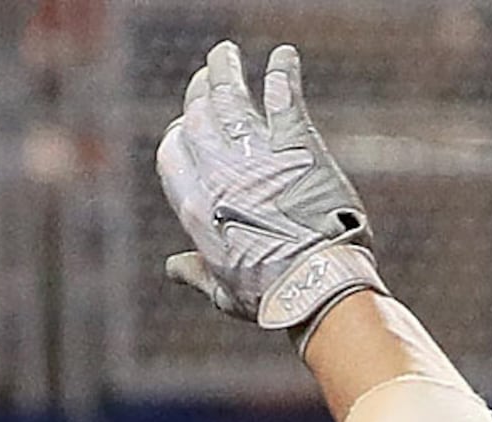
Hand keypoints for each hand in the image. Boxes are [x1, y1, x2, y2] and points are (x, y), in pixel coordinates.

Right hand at [154, 42, 386, 334]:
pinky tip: (283, 57)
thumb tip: (172, 269)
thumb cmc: (273, 299)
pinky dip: (282, 74)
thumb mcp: (223, 293)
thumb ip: (195, 273)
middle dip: (199, 92)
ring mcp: (256, 157)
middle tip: (207, 76)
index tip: (189, 123)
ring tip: (225, 54)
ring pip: (230, 99)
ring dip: (226, 71)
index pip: (174, 152)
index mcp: (194, 207)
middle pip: (198, 117)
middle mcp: (218, 174)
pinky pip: (283, 99)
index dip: (180, 133)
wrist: (319, 289)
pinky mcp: (297, 147)